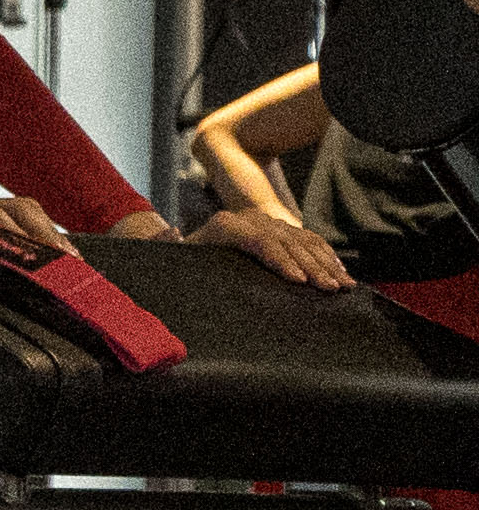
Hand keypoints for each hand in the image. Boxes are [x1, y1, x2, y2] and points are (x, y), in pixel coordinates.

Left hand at [165, 204, 352, 292]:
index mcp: (226, 225)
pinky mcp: (280, 229)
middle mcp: (251, 220)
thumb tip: (171, 232)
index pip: (260, 241)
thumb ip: (165, 242)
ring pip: (304, 240)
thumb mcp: (172, 251)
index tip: (298, 280)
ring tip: (343, 285)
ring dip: (326, 262)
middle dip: (312, 266)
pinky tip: (340, 272)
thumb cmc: (181, 254)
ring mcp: (269, 222)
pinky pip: (309, 240)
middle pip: (288, 241)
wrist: (188, 239)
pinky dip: (326, 255)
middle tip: (330, 289)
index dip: (281, 260)